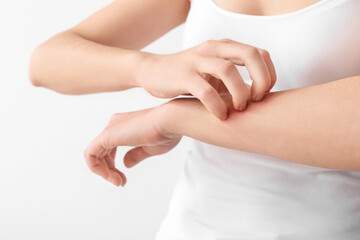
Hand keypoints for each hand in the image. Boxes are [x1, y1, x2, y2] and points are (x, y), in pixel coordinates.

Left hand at [83, 108, 181, 185]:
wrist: (171, 121)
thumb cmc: (166, 132)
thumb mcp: (149, 148)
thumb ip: (135, 155)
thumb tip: (125, 164)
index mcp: (124, 126)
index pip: (109, 148)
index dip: (113, 165)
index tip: (123, 178)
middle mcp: (114, 124)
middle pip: (100, 152)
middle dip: (108, 171)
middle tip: (121, 183)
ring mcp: (110, 128)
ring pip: (94, 154)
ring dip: (104, 172)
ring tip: (118, 182)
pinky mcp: (107, 135)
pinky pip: (90, 154)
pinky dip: (96, 168)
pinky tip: (110, 177)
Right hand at [137, 38, 276, 119]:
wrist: (153, 71)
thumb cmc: (188, 76)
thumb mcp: (213, 72)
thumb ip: (234, 79)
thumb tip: (259, 97)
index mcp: (224, 47)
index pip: (260, 53)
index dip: (269, 75)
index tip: (263, 95)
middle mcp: (213, 49)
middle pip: (250, 55)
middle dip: (261, 80)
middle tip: (256, 101)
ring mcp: (198, 61)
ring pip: (228, 70)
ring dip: (240, 93)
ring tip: (238, 109)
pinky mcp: (183, 76)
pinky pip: (206, 91)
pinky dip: (217, 106)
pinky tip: (220, 116)